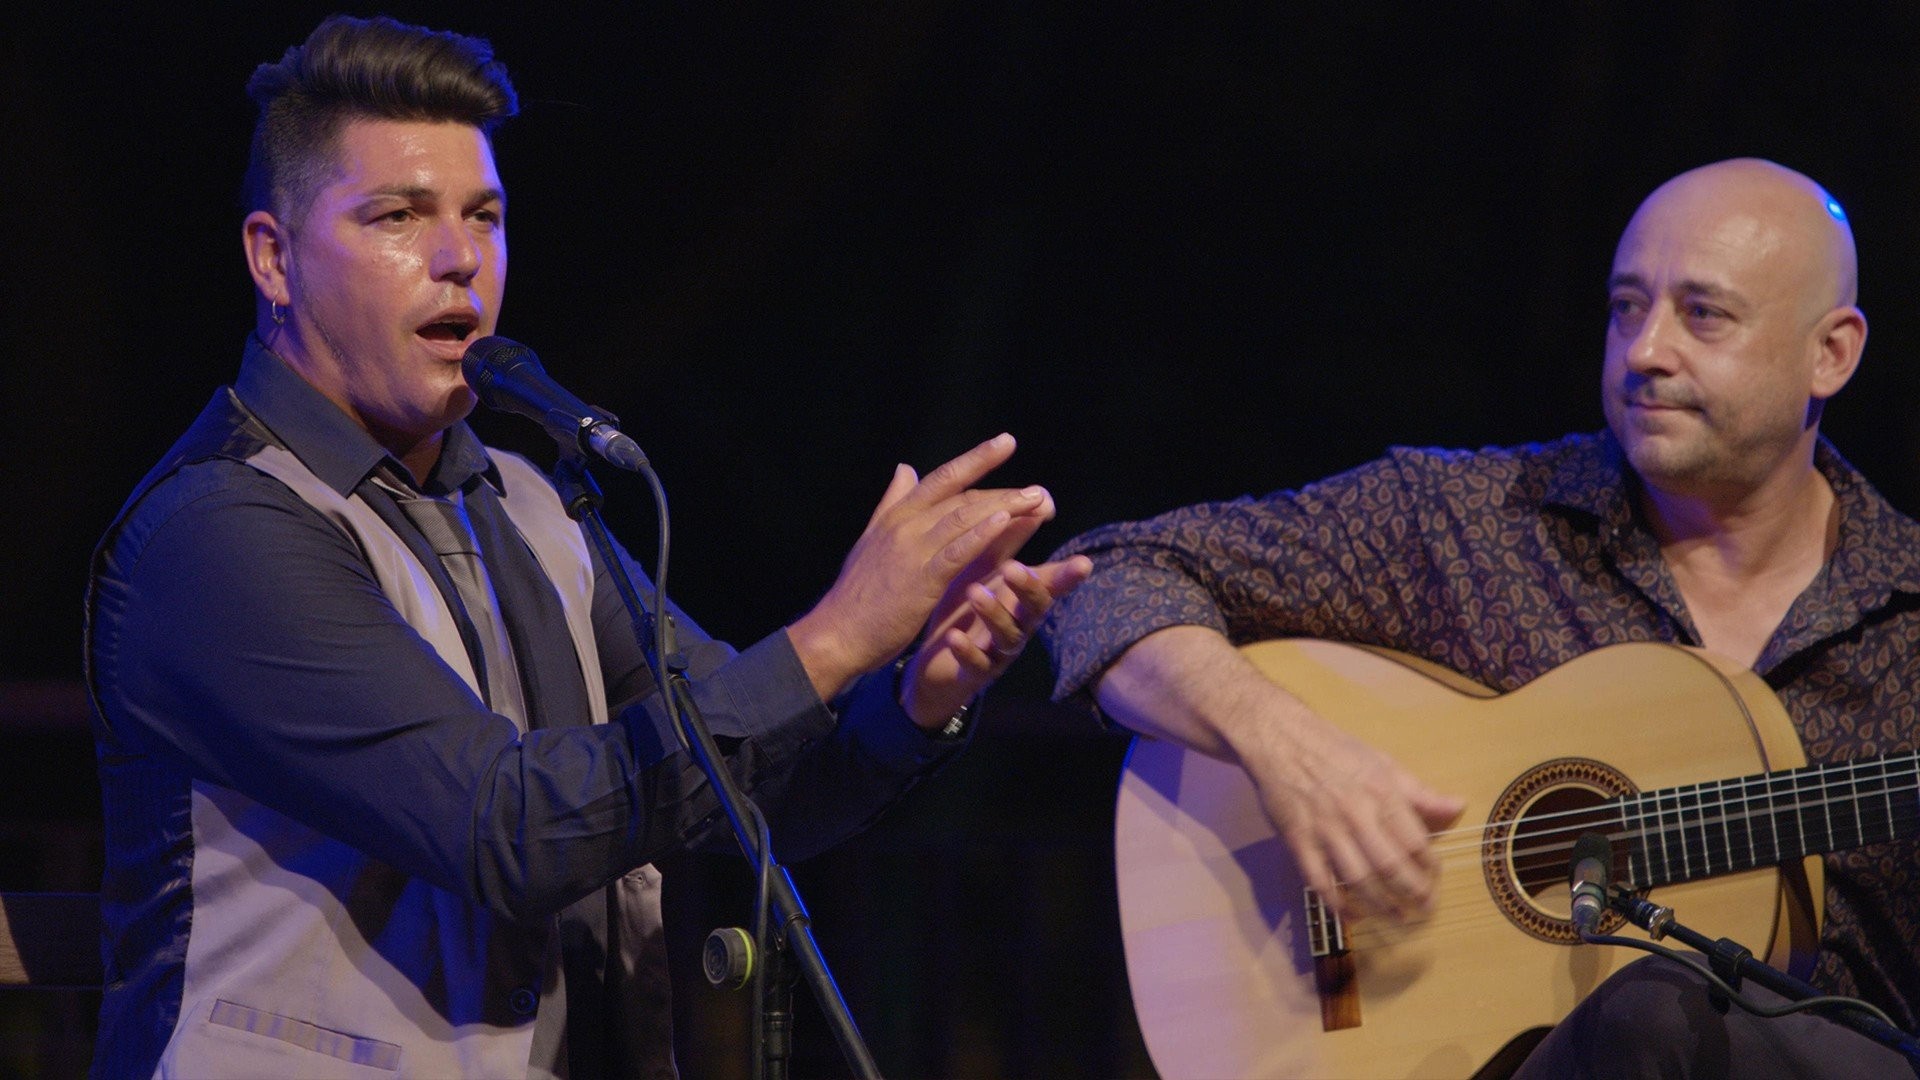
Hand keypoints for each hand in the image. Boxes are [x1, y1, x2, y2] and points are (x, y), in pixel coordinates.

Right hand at [787, 433, 1054, 700]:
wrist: (837, 633)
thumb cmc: (857, 593)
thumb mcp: (871, 539)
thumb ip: (891, 502)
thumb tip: (904, 468)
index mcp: (897, 515)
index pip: (944, 478)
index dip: (977, 458)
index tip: (1006, 442)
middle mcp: (906, 525)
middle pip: (963, 496)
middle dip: (1005, 491)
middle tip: (1041, 492)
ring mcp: (913, 549)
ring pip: (965, 517)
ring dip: (1005, 506)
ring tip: (1038, 501)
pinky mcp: (921, 578)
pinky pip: (957, 550)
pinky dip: (982, 533)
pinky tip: (1006, 522)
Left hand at [899, 553, 1093, 728]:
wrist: (936, 661)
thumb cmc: (965, 607)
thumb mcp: (984, 568)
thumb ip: (1008, 537)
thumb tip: (1037, 496)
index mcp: (1021, 597)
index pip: (1050, 582)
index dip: (1068, 575)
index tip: (1084, 563)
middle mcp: (1018, 623)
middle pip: (1035, 608)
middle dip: (1028, 588)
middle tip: (1013, 567)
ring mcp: (999, 649)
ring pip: (1008, 635)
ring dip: (994, 613)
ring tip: (974, 592)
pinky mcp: (976, 671)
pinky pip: (976, 663)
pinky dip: (967, 650)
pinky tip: (954, 636)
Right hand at [1235, 708, 1463, 920]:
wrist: (1282, 740)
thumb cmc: (1337, 750)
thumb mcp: (1384, 763)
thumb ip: (1420, 792)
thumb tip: (1458, 806)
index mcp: (1381, 794)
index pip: (1415, 841)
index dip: (1429, 866)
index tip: (1434, 877)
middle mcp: (1356, 815)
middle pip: (1390, 866)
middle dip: (1412, 893)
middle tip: (1424, 908)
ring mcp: (1325, 831)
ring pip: (1358, 879)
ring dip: (1380, 906)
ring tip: (1397, 917)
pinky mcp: (1299, 841)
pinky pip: (1319, 881)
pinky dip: (1336, 904)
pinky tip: (1351, 915)